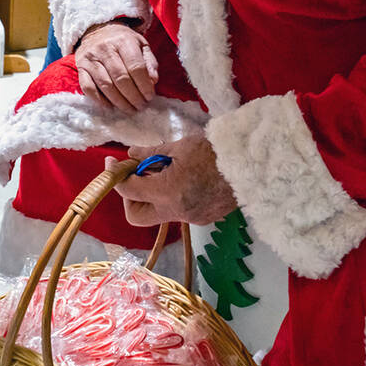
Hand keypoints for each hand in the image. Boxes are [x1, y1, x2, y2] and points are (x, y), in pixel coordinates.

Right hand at [76, 22, 157, 112]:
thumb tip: (153, 81)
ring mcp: (91, 58)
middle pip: (121, 78)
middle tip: (141, 106)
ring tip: (129, 109)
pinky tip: (110, 106)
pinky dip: (99, 100)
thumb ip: (149, 62)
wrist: (97, 31)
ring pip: (105, 85)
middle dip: (133, 96)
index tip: (150, 97)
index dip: (144, 85)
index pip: (136, 67)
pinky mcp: (80, 67)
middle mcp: (105, 48)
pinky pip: (88, 88)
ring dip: (119, 101)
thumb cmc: (122, 41)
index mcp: (123, 41)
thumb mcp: (141, 44)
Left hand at [109, 137, 236, 225]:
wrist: (251, 163)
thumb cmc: (214, 150)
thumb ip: (151, 153)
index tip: (114, 164)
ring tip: (163, 173)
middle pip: (135, 215)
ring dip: (152, 196)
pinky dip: (172, 198)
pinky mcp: (203, 218)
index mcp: (166, 191)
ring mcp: (190, 218)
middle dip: (130, 196)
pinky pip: (177, 212)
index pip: (128, 189)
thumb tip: (131, 154)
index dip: (116, 175)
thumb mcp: (179, 147)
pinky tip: (183, 180)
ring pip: (157, 214)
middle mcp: (175, 211)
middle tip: (136, 176)